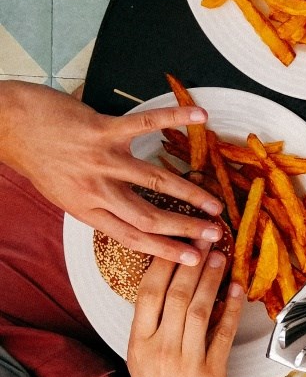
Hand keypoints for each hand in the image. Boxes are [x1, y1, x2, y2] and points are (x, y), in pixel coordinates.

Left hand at [0, 81, 223, 265]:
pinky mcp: (102, 130)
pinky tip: (200, 116)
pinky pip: (145, 124)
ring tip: (215, 203)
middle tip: (215, 234)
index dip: (166, 251)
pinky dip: (175, 118)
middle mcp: (96, 189)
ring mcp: (101, 159)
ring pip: (154, 181)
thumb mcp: (64, 194)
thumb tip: (131, 217)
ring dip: (190, 193)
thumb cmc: (38, 158)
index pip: (132, 237)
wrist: (8, 125)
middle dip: (186, 228)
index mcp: (86, 210)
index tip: (193, 259)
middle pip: (149, 216)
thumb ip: (97, 205)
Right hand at [127, 242, 243, 376]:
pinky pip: (224, 334)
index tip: (177, 241)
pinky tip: (238, 290)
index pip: (148, 293)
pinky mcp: (212, 373)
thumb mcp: (141, 355)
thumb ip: (153, 322)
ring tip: (220, 258)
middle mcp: (161, 349)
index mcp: (139, 342)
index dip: (164, 264)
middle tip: (205, 239)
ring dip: (212, 280)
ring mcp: (187, 361)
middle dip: (193, 264)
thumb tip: (173, 281)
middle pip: (177, 296)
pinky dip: (232, 310)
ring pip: (201, 311)